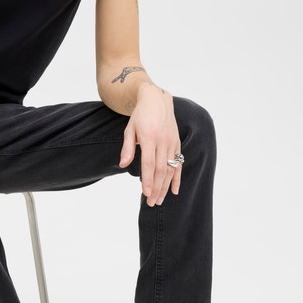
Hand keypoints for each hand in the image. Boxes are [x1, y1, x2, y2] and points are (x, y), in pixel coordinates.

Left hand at [118, 83, 181, 205]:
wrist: (157, 100)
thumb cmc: (140, 115)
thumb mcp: (129, 129)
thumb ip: (127, 148)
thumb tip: (123, 165)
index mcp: (149, 137)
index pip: (149, 164)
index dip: (147, 180)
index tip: (145, 194)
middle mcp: (163, 141)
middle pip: (161, 170)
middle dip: (156, 188)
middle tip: (151, 202)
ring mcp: (172, 143)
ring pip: (170, 169)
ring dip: (165, 186)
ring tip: (160, 200)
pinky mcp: (177, 143)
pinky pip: (178, 163)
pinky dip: (177, 178)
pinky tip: (174, 190)